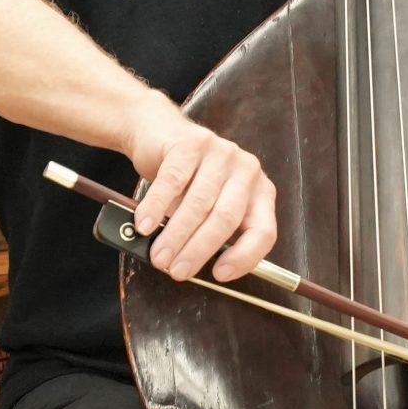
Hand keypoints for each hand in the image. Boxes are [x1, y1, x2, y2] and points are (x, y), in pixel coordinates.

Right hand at [124, 94, 278, 283]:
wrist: (160, 134)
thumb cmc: (187, 180)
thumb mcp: (208, 207)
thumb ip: (207, 232)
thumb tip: (188, 268)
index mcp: (260, 192)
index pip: (264, 231)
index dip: (244, 257)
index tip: (219, 275)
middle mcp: (247, 171)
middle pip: (226, 219)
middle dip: (198, 250)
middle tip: (176, 270)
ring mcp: (221, 153)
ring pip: (199, 203)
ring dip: (175, 235)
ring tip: (158, 256)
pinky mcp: (191, 143)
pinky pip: (173, 181)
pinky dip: (156, 207)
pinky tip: (144, 224)